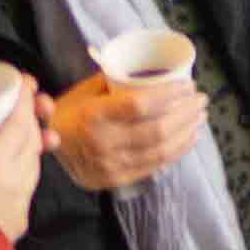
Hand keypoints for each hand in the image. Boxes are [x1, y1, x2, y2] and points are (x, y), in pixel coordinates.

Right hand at [0, 96, 42, 241]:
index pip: (18, 123)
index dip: (24, 101)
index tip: (26, 85)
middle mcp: (15, 175)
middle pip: (32, 137)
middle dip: (32, 116)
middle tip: (26, 103)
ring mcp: (23, 194)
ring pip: (35, 159)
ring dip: (33, 141)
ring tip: (24, 130)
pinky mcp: (24, 211)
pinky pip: (31, 180)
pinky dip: (28, 165)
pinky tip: (19, 164)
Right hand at [47, 72, 204, 195]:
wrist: (48, 144)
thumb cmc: (73, 110)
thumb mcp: (88, 90)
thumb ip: (119, 80)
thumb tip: (159, 69)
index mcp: (93, 115)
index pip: (140, 105)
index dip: (170, 95)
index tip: (189, 85)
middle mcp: (101, 143)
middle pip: (156, 129)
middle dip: (186, 113)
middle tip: (201, 100)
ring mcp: (109, 165)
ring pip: (160, 150)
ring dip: (187, 132)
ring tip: (199, 117)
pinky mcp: (115, 179)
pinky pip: (154, 166)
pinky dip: (177, 151)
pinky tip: (189, 138)